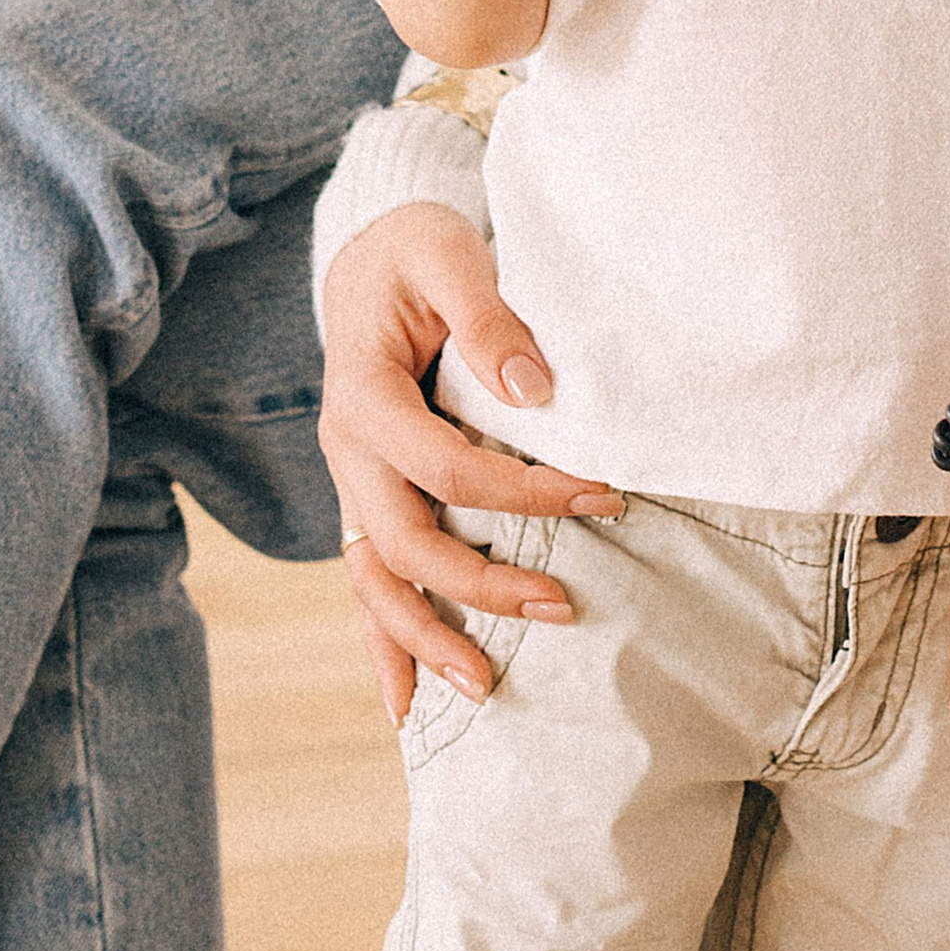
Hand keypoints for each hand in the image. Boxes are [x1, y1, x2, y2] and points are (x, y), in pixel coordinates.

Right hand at [319, 200, 623, 723]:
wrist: (368, 253)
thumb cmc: (415, 250)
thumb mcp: (449, 254)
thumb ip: (488, 317)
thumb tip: (535, 391)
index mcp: (362, 395)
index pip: (445, 468)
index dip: (524, 492)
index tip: (603, 496)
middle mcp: (346, 451)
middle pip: (407, 544)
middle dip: (483, 586)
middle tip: (565, 606)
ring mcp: (351, 482)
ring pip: (377, 581)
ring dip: (427, 638)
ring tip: (485, 687)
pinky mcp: (367, 496)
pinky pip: (368, 579)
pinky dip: (385, 640)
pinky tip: (405, 701)